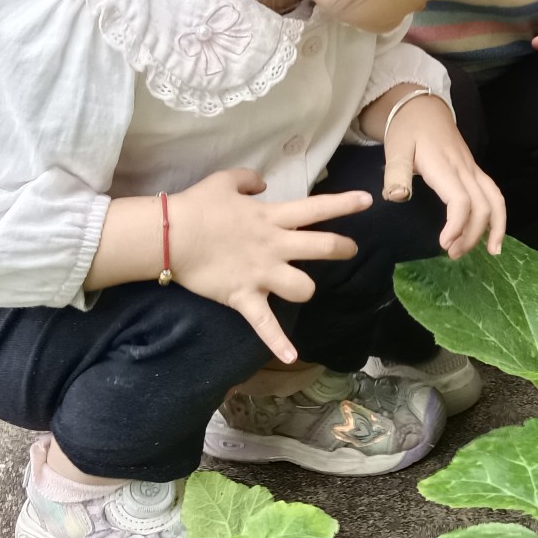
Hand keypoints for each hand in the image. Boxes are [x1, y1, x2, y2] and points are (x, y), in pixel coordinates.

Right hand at [167, 169, 370, 363]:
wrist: (169, 235)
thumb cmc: (197, 206)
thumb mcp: (224, 181)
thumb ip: (248, 179)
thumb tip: (263, 183)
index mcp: (272, 217)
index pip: (316, 208)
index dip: (344, 204)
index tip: (368, 201)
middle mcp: (274, 246)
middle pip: (322, 248)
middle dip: (341, 248)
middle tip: (349, 249)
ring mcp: (261, 274)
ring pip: (303, 288)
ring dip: (305, 289)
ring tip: (301, 288)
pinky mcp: (244, 297)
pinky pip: (264, 324)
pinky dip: (277, 342)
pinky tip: (291, 357)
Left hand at [381, 93, 506, 258]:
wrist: (422, 108)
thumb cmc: (406, 131)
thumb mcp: (395, 149)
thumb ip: (396, 173)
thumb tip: (399, 197)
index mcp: (444, 166)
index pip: (460, 200)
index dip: (457, 225)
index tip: (443, 243)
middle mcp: (464, 169)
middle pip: (482, 205)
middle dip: (473, 234)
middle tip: (453, 254)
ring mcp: (473, 170)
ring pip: (495, 199)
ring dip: (495, 227)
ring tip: (491, 251)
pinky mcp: (475, 171)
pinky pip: (494, 194)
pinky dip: (498, 216)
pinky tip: (493, 234)